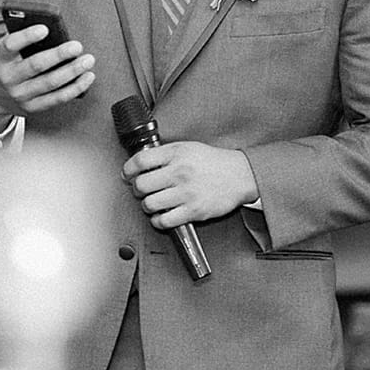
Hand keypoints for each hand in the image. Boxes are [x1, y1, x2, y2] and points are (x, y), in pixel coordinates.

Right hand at [0, 29, 95, 128]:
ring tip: (88, 60)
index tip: (45, 28)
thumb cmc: (8, 62)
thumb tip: (52, 25)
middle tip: (77, 46)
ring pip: (50, 82)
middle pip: (35, 65)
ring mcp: (19, 94)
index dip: (26, 36)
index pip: (10, 45)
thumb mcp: (6, 49)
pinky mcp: (32, 107)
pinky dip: (75, 87)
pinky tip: (88, 76)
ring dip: (72, 71)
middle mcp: (7, 77)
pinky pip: (57, 98)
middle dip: (58, 55)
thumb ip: (23, 37)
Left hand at [123, 141, 258, 229]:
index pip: (140, 161)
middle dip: (138, 190)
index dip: (128, 169)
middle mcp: (181, 172)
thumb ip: (165, 154)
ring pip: (149, 204)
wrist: (241, 175)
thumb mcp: (189, 148)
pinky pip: (163, 221)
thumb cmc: (214, 162)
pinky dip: (158, 221)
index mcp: (178, 153)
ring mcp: (187, 192)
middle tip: (143, 190)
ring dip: (148, 206)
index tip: (128, 175)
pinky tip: (163, 215)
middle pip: (141, 185)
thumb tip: (138, 165)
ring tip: (155, 202)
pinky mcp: (193, 211)